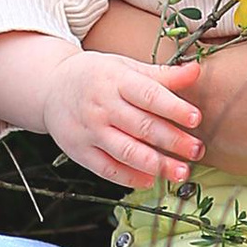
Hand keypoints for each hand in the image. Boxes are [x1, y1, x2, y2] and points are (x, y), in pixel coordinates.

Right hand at [44, 46, 203, 189]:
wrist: (50, 88)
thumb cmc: (96, 76)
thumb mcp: (126, 67)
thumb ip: (162, 74)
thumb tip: (196, 71)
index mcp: (115, 80)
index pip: (148, 95)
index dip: (173, 107)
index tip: (195, 118)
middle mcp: (101, 106)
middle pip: (141, 126)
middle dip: (172, 141)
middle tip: (197, 150)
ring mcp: (89, 131)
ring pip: (126, 152)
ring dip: (156, 164)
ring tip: (181, 172)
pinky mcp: (80, 151)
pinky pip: (107, 168)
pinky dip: (129, 177)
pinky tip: (150, 180)